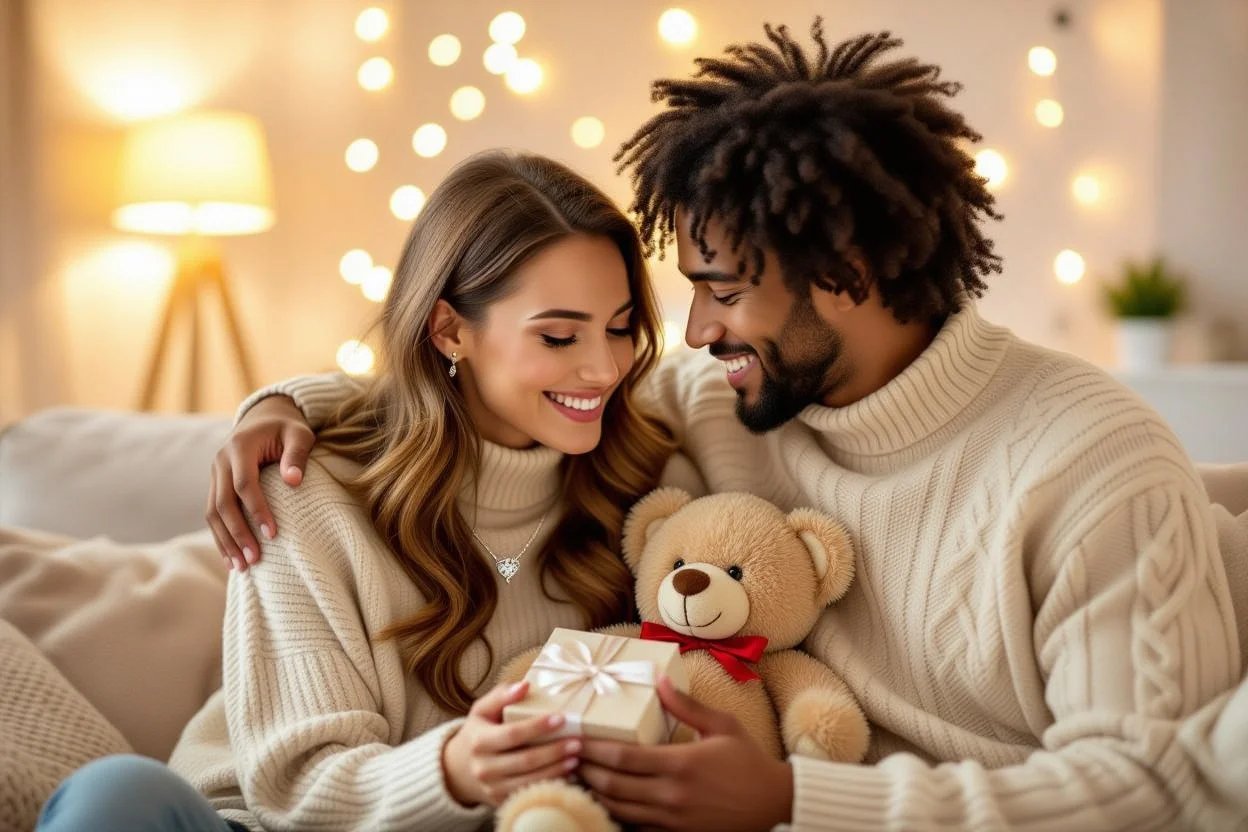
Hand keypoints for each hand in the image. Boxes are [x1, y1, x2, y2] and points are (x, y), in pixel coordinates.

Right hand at [206, 395, 312, 570]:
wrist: (264, 418)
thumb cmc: (287, 428)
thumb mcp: (299, 433)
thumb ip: (297, 454)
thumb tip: (294, 481)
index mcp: (240, 446)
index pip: (245, 484)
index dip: (257, 510)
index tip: (274, 534)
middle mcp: (220, 461)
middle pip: (223, 503)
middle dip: (238, 534)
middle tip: (255, 560)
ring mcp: (214, 474)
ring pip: (212, 513)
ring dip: (226, 541)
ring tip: (242, 567)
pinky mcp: (215, 484)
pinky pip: (212, 514)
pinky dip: (221, 536)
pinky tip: (230, 559)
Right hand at [442, 680, 581, 807]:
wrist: (461, 767)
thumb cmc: (480, 731)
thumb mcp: (483, 709)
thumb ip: (502, 695)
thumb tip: (525, 685)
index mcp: (479, 741)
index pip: (513, 734)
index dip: (537, 727)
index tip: (562, 718)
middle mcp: (483, 768)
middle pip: (525, 760)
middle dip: (554, 751)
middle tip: (577, 742)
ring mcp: (492, 788)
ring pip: (530, 781)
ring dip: (556, 770)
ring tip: (576, 758)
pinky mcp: (501, 802)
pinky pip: (529, 794)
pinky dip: (550, 784)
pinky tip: (567, 775)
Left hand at [579, 676, 793, 830]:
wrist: (775, 804)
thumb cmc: (749, 761)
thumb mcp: (722, 726)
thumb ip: (686, 705)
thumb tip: (658, 680)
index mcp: (681, 764)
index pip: (624, 758)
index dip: (594, 750)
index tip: (575, 739)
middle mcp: (672, 795)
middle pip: (614, 786)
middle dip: (586, 772)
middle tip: (566, 758)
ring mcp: (673, 820)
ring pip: (621, 810)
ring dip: (595, 795)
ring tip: (578, 779)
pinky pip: (638, 829)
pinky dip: (617, 816)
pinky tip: (605, 803)